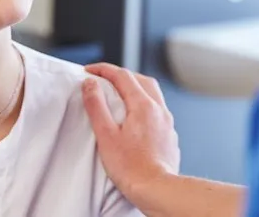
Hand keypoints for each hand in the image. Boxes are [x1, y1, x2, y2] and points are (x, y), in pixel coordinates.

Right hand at [82, 63, 179, 208]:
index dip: (104, 69)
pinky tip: (136, 117)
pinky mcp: (169, 135)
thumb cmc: (131, 167)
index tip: (89, 70)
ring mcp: (167, 122)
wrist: (157, 189)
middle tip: (105, 78)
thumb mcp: (106, 135)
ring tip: (120, 94)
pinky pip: (158, 109)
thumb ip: (96, 106)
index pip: (122, 75)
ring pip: (153, 93)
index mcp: (143, 105)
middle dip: (122, 74)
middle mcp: (159, 109)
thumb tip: (90, 84)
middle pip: (141, 79)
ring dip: (136, 87)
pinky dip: (145, 104)